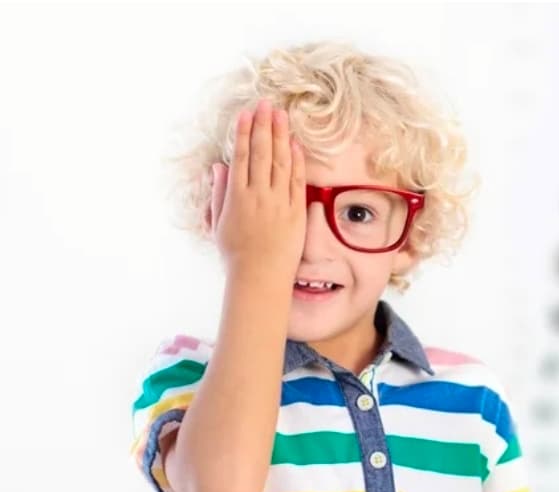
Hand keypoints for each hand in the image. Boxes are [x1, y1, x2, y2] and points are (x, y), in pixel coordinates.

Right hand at [208, 98, 306, 282]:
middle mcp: (258, 194)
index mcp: (236, 195)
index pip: (242, 156)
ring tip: (281, 115)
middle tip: (265, 104)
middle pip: (262, 152)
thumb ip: (218, 193)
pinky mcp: (296, 210)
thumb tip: (220, 167)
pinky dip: (297, 160)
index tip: (246, 113)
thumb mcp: (218, 223)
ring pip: (281, 161)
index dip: (244, 132)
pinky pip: (297, 180)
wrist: (260, 276)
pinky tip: (295, 143)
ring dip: (281, 135)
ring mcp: (279, 201)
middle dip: (263, 125)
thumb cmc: (235, 253)